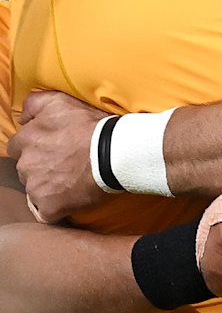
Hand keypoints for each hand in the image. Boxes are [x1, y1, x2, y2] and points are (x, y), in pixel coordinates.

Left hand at [9, 91, 108, 222]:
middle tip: (64, 163)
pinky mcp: (49, 208)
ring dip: (48, 186)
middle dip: (40, 166)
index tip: (52, 147)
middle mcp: (25, 165)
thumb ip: (34, 103)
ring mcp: (36, 188)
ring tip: (71, 179)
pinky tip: (70, 198)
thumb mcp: (60, 101)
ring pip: (34, 190)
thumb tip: (22, 117)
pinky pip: (45, 211)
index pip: (17, 146)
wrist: (113, 152)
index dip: (35, 146)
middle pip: (25, 169)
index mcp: (26, 140)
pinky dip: (56, 206)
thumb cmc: (90, 125)